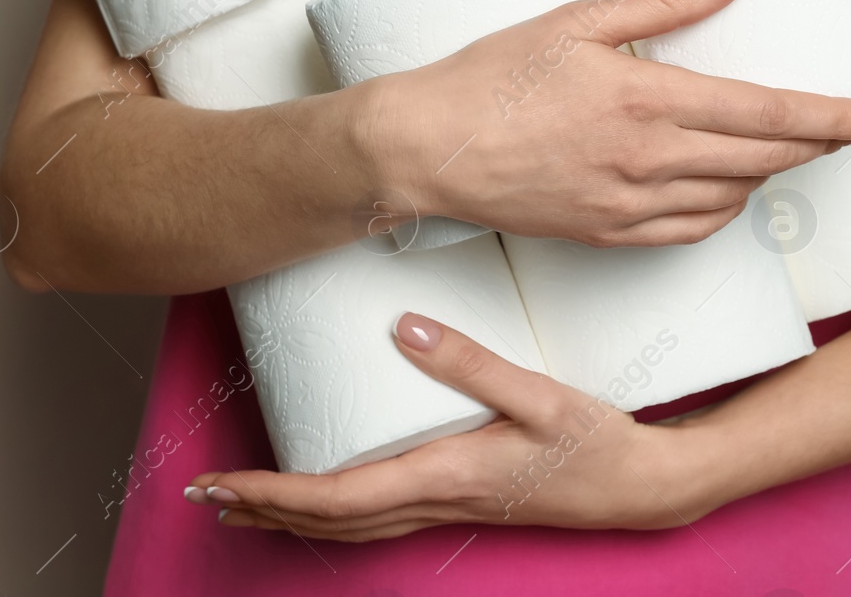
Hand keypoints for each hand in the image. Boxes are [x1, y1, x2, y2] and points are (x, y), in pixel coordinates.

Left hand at [186, 313, 720, 540]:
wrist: (644, 487)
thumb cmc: (596, 443)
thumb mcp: (538, 394)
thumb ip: (470, 360)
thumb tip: (401, 325)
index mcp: (445, 476)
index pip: (334, 497)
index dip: (271, 494)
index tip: (221, 484)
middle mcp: (438, 500)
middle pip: (330, 520)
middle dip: (262, 510)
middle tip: (207, 493)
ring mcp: (450, 507)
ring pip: (351, 525)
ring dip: (293, 517)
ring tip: (246, 504)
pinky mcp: (463, 499)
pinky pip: (379, 516)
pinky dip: (335, 514)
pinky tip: (327, 499)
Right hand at [355, 0, 850, 245]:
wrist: (424, 150)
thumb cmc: (492, 76)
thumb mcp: (579, 20)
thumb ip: (668, 1)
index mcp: (648, 100)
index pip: (766, 114)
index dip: (831, 118)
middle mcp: (648, 161)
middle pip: (763, 161)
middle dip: (818, 146)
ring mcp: (629, 206)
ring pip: (731, 200)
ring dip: (769, 177)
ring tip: (783, 150)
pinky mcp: (606, 235)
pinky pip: (688, 231)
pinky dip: (721, 210)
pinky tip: (725, 190)